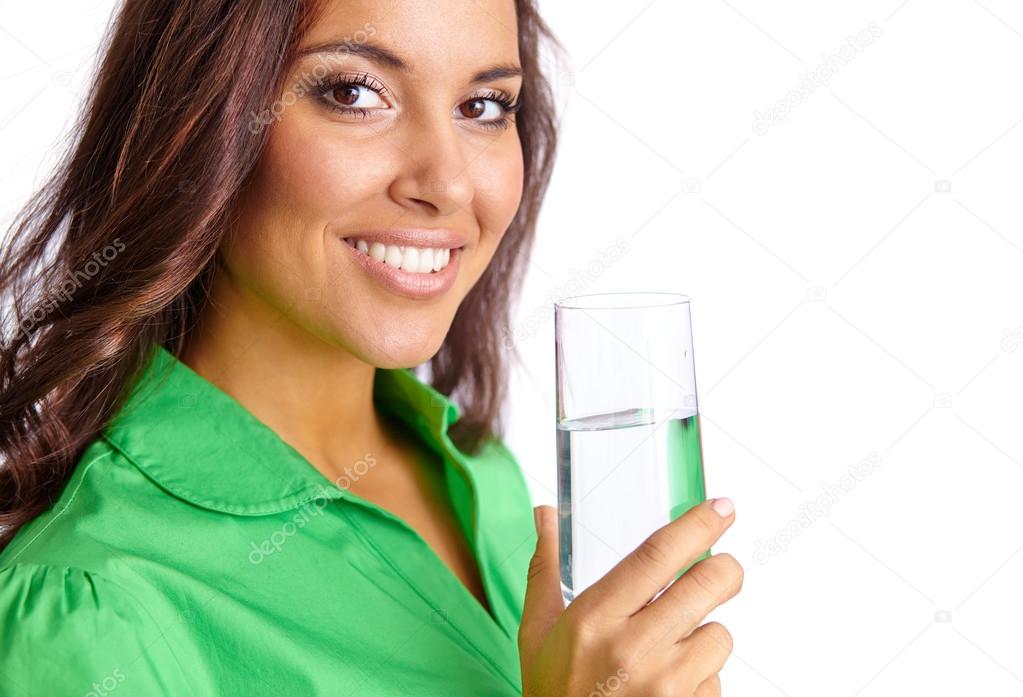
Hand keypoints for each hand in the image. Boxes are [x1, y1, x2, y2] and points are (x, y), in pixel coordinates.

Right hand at [518, 497, 741, 696]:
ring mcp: (667, 685)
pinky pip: (717, 678)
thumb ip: (546, 568)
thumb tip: (544, 514)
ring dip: (705, 633)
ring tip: (670, 647)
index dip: (698, 525)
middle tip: (720, 569)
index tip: (722, 508)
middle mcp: (635, 648)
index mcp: (596, 618)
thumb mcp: (538, 631)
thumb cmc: (554, 693)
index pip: (658, 555)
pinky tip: (670, 683)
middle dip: (725, 569)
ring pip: (720, 634)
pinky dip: (702, 675)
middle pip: (708, 584)